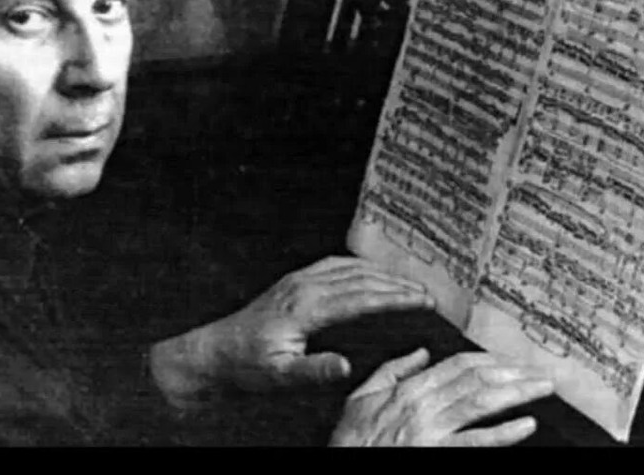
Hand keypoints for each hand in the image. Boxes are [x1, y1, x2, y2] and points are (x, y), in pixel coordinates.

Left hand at [149, 256, 434, 405]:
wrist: (213, 353)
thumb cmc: (246, 368)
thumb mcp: (279, 378)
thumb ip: (314, 371)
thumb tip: (347, 366)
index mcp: (305, 308)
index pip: (362, 298)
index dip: (396, 299)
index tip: (425, 302)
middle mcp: (303, 287)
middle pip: (362, 279)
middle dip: (399, 285)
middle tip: (430, 295)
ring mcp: (297, 280)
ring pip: (350, 269)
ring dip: (383, 274)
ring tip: (411, 284)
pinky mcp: (292, 282)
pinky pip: (333, 265)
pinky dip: (360, 267)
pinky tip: (371, 272)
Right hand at [329, 349, 554, 446]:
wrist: (340, 465)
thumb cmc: (351, 442)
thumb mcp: (361, 399)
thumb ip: (391, 372)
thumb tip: (420, 353)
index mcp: (408, 389)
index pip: (458, 365)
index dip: (490, 360)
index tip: (511, 361)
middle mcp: (422, 405)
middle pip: (477, 380)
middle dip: (513, 373)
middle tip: (540, 372)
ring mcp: (431, 430)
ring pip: (482, 403)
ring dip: (517, 393)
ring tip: (542, 389)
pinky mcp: (437, 453)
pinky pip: (477, 441)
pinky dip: (505, 432)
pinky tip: (527, 425)